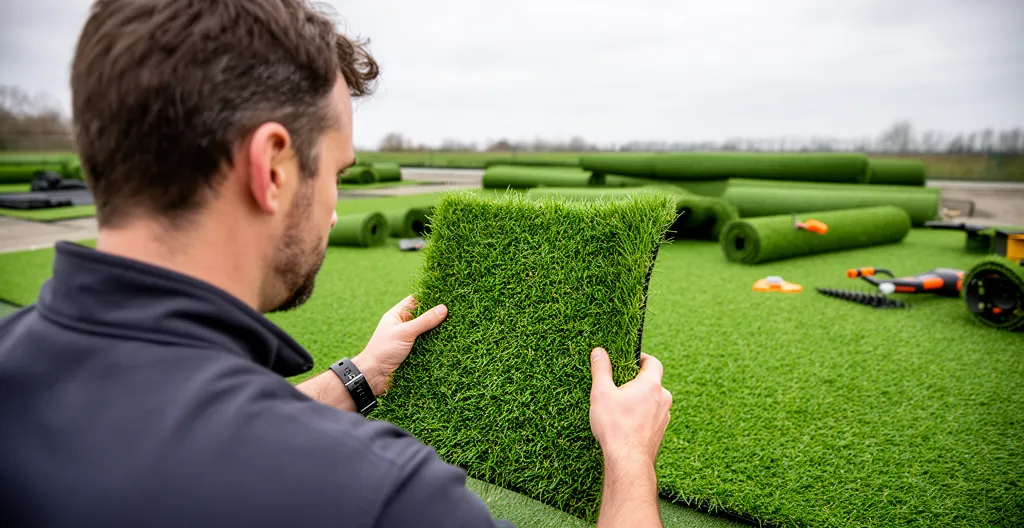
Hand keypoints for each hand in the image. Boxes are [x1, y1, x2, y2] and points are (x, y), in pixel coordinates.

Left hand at [353, 295, 447, 394]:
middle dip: (438, 315)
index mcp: (398, 315)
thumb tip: (444, 308)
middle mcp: (404, 325)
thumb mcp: (404, 333)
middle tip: (456, 311)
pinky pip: (429, 345)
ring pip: (428, 331)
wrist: (374, 377)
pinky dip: (437, 343)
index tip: (447, 295)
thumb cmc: (383, 350)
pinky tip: (450, 342)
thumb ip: (424, 321)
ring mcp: (410, 339)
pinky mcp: (415, 352)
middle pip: (425, 316)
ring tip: (457, 325)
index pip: (416, 301)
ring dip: (439, 331)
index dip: (430, 297)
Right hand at [589, 349, 671, 466]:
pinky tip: (625, 423)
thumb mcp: (602, 393)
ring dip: (639, 400)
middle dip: (636, 381)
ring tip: (620, 406)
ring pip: (653, 401)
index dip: (641, 358)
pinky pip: (652, 416)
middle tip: (619, 385)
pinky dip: (641, 415)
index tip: (628, 360)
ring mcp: (664, 417)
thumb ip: (601, 369)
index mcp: (651, 384)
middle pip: (652, 382)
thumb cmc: (615, 426)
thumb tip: (599, 351)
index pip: (653, 362)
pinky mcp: (660, 432)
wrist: (628, 461)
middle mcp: (663, 399)